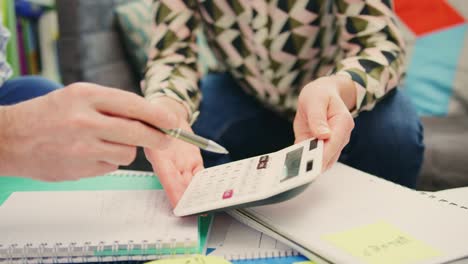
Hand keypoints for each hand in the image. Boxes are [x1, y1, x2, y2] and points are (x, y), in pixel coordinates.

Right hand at [0, 83, 176, 180]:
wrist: (10, 139)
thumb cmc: (47, 114)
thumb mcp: (77, 96)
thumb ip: (112, 104)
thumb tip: (151, 118)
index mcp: (86, 96)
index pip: (134, 105)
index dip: (159, 115)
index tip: (173, 121)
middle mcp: (85, 121)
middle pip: (138, 132)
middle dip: (159, 138)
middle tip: (167, 139)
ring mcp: (82, 148)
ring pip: (127, 153)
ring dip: (127, 149)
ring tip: (107, 142)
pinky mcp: (80, 169)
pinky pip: (111, 166)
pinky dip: (109, 161)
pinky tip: (90, 153)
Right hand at [144, 97, 203, 207]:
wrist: (166, 115)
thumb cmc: (158, 118)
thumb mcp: (157, 121)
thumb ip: (163, 129)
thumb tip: (170, 129)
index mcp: (158, 155)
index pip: (166, 177)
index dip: (172, 192)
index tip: (178, 205)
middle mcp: (169, 164)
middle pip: (179, 185)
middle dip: (188, 199)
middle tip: (197, 210)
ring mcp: (181, 165)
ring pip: (190, 183)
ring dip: (197, 194)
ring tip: (207, 205)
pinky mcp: (193, 162)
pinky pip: (199, 175)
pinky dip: (205, 184)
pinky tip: (211, 191)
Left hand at [293, 75, 354, 170]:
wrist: (320, 94)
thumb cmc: (321, 94)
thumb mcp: (316, 100)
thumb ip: (318, 117)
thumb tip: (323, 135)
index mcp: (342, 123)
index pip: (334, 143)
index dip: (323, 155)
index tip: (312, 164)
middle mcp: (339, 137)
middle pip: (328, 156)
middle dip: (313, 164)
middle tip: (297, 172)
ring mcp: (329, 144)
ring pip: (320, 161)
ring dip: (306, 166)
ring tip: (291, 172)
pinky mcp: (317, 147)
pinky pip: (310, 157)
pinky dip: (300, 161)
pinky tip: (290, 164)